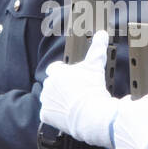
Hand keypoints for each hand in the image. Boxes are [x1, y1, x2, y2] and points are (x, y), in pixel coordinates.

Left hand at [39, 29, 117, 147]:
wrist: (91, 114)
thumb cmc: (93, 88)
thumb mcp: (96, 65)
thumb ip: (97, 48)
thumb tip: (102, 32)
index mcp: (57, 72)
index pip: (54, 69)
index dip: (61, 71)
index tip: (67, 75)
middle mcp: (48, 85)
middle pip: (51, 84)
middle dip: (59, 87)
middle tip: (73, 92)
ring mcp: (46, 101)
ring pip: (48, 99)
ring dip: (56, 100)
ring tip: (70, 104)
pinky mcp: (45, 115)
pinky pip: (47, 114)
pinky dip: (54, 115)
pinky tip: (65, 115)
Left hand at [111, 64, 147, 148]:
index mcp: (123, 110)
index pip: (127, 103)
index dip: (137, 104)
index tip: (145, 108)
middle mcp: (117, 125)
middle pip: (126, 119)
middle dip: (136, 120)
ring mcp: (119, 141)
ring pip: (126, 134)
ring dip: (136, 134)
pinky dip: (136, 148)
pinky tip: (147, 147)